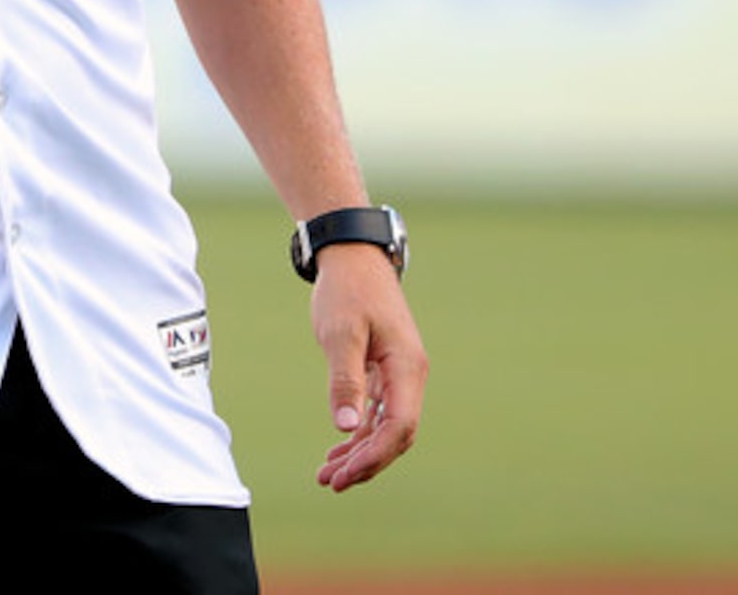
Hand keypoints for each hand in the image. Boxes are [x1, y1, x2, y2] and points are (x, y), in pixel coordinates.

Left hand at [310, 242, 424, 490]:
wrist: (352, 255)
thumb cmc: (347, 290)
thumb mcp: (340, 334)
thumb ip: (345, 380)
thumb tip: (346, 428)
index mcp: (407, 367)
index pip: (399, 427)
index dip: (373, 456)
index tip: (343, 474)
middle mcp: (409, 374)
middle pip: (395, 434)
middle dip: (366, 462)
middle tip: (331, 482)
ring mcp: (398, 373)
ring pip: (386, 426)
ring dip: (360, 452)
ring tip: (328, 475)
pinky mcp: (384, 370)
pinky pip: (377, 412)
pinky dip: (359, 432)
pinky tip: (339, 448)